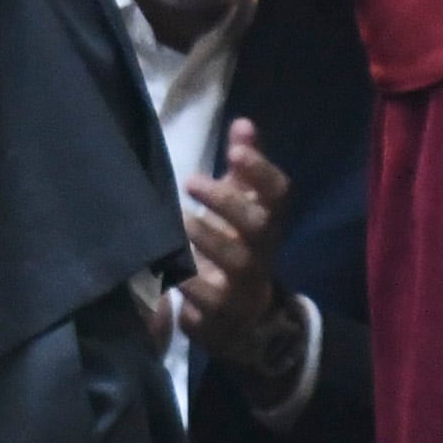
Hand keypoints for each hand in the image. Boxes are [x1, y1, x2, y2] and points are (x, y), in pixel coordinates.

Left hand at [176, 120, 293, 367]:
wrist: (240, 319)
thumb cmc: (234, 247)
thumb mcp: (240, 206)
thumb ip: (243, 167)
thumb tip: (244, 123)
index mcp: (267, 222)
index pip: (279, 193)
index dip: (261, 171)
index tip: (234, 151)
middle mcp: (260, 252)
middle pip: (258, 225)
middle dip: (227, 201)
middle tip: (191, 181)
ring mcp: (242, 285)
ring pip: (234, 260)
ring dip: (205, 237)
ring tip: (177, 220)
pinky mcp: (218, 314)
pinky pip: (204, 298)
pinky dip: (184, 281)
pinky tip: (163, 265)